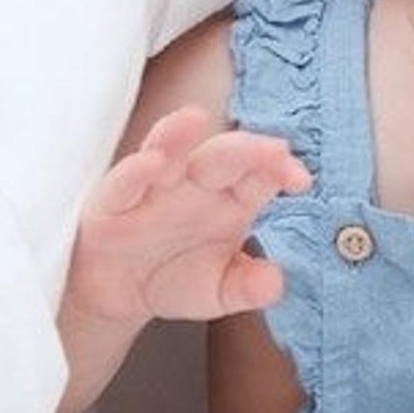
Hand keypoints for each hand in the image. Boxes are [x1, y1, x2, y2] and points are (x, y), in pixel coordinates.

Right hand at [67, 106, 311, 326]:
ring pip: (168, 150)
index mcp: (230, 199)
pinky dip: (136, 171)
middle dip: (246, 149)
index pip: (260, 174)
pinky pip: (124, 183)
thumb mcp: (217, 292)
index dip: (280, 169)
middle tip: (273, 150)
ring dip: (179, 135)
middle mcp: (194, 184)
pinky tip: (151, 163)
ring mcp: (153, 187)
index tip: (300, 180)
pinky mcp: (113, 202)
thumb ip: (247, 288)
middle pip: (222, 156)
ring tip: (195, 119)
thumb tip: (275, 283)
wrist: (118, 293)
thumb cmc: (174, 277)